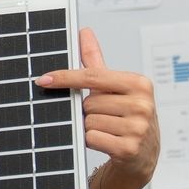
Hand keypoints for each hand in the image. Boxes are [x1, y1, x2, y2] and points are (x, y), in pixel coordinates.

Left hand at [37, 29, 159, 188]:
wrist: (144, 155)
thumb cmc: (127, 117)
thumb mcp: (116, 88)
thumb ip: (97, 62)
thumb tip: (84, 32)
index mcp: (140, 83)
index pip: (93, 76)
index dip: (65, 77)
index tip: (44, 80)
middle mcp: (142, 104)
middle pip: (88, 102)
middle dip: (88, 111)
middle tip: (106, 117)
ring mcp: (138, 128)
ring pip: (88, 122)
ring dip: (90, 127)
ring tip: (108, 130)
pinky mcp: (129, 148)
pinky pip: (91, 138)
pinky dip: (92, 141)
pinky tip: (107, 142)